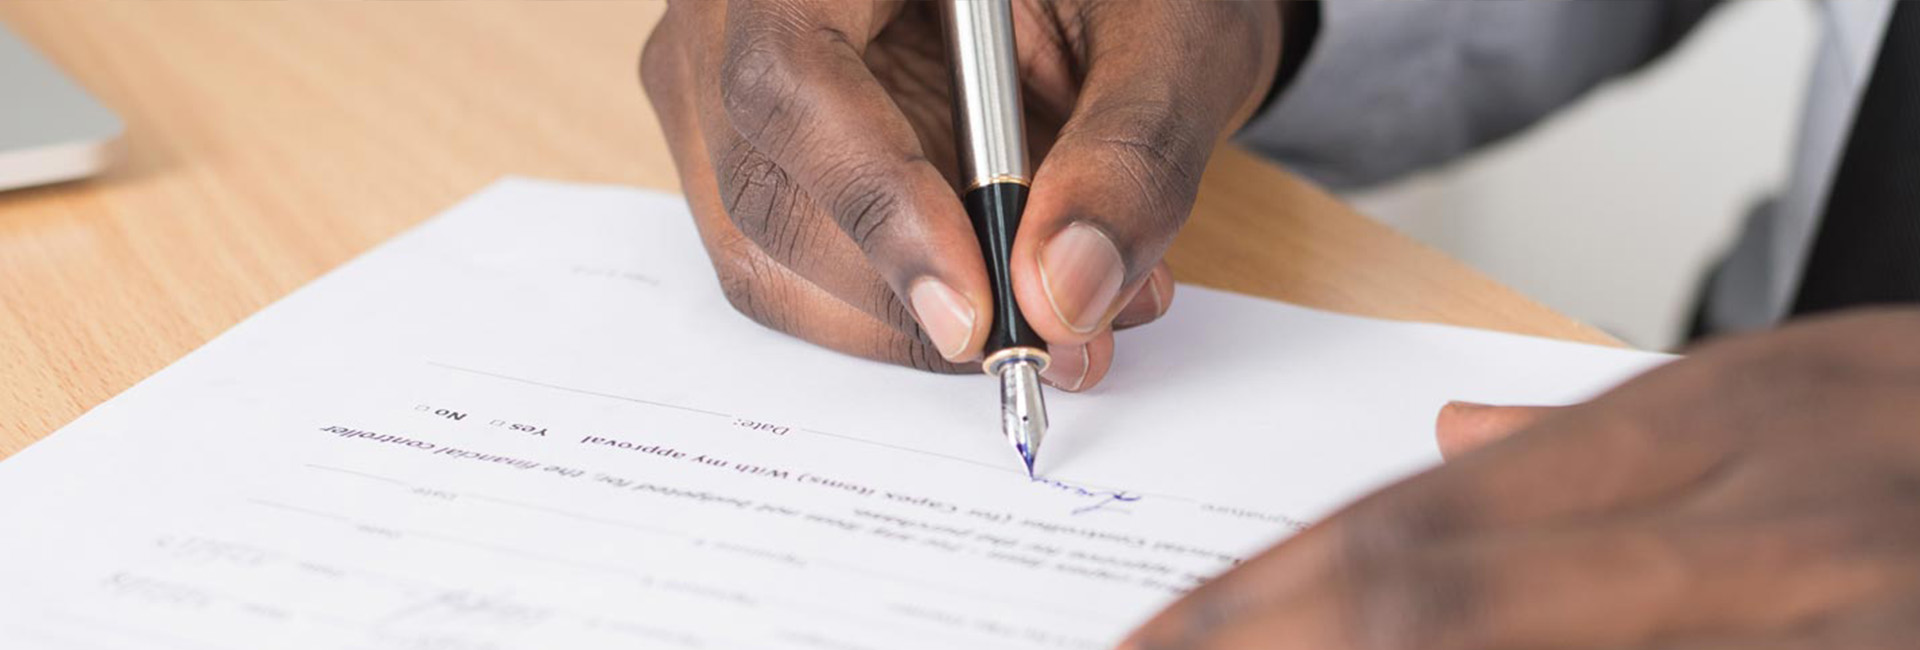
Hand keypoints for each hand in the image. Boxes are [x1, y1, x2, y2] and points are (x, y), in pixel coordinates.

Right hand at [641, 1, 1281, 389]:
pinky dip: (899, 309)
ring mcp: (729, 89)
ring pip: (765, 254)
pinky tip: (1004, 285)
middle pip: (764, 188)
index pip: (790, 77)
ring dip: (905, 319)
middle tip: (1047, 334)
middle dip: (904, 295)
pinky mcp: (762, 160)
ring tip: (1055, 306)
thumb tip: (1066, 295)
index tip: (973, 306)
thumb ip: (1131, 150)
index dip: (876, 203)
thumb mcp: (1167, 35)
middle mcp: (745, 14)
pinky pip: (792, 270)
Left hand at [1124, 309, 1919, 648]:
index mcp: (1718, 435)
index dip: (1259, 607)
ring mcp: (1809, 612)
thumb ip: (1614, 434)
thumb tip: (1452, 449)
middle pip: (1430, 599)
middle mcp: (1746, 526)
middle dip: (1259, 649)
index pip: (1420, 529)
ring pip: (1496, 638)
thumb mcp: (1813, 395)